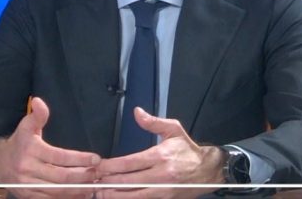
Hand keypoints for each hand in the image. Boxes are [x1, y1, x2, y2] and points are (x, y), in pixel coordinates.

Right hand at [0, 97, 100, 197]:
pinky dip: (66, 197)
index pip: (59, 157)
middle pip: (61, 177)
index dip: (79, 159)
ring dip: (77, 189)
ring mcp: (28, 186)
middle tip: (98, 174)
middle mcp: (28, 169)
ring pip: (57, 191)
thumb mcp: (27, 126)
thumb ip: (38, 115)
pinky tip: (79, 193)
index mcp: (31, 150)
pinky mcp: (28, 196)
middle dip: (82, 176)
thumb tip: (39, 101)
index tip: (95, 159)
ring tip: (93, 185)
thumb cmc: (19, 143)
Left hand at [95, 107, 225, 198]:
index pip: (129, 163)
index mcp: (160, 156)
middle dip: (108, 182)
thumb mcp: (173, 130)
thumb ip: (153, 122)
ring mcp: (162, 190)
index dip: (110, 166)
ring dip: (115, 195)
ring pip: (133, 196)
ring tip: (100, 192)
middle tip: (93, 181)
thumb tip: (137, 112)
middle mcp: (160, 175)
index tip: (98, 166)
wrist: (208, 171)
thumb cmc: (188, 150)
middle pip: (127, 181)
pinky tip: (117, 197)